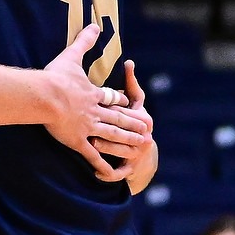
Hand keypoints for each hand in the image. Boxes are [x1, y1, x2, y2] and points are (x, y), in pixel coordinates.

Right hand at [41, 25, 151, 175]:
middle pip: (118, 119)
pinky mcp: (78, 141)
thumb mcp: (71, 55)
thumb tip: (94, 23)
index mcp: (93, 94)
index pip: (110, 99)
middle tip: (147, 128)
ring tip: (140, 145)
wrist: (45, 96)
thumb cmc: (55, 77)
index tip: (127, 103)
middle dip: (133, 123)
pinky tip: (110, 172)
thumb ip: (84, 41)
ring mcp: (88, 128)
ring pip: (112, 136)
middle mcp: (95, 112)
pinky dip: (101, 164)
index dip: (120, 101)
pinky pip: (92, 156)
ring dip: (127, 141)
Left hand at [93, 61, 158, 191]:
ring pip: (119, 150)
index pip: (126, 110)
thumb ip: (131, 83)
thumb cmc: (135, 122)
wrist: (144, 153)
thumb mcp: (136, 103)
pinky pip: (117, 172)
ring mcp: (135, 154)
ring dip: (106, 147)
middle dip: (108, 125)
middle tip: (90, 121)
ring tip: (92, 143)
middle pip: (122, 129)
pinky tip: (96, 172)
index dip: (113, 105)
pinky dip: (108, 173)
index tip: (98, 98)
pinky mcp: (128, 169)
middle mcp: (142, 137)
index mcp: (143, 118)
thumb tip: (129, 61)